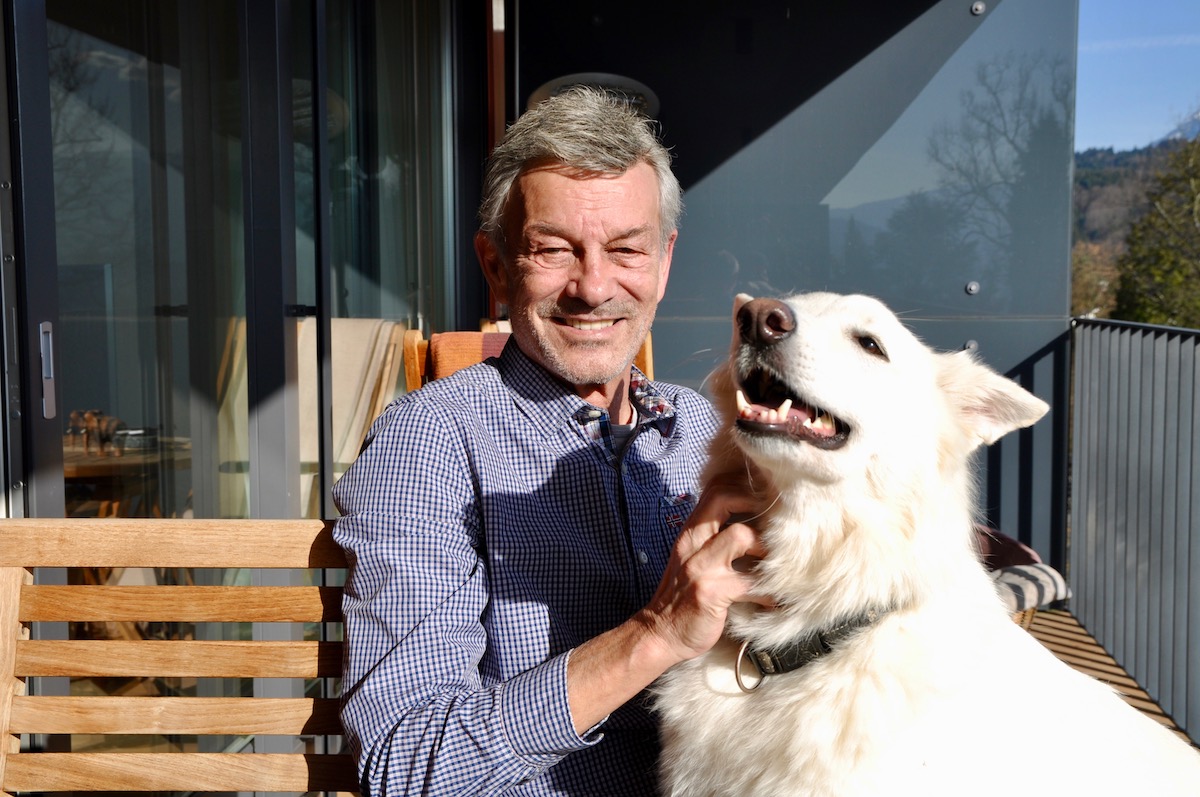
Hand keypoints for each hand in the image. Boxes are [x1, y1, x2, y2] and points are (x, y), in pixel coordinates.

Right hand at [563, 480, 770, 732]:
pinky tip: (773, 602)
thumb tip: (751, 523)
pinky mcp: (712, 593)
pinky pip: (751, 583)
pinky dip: (769, 593)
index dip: (742, 486)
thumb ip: (713, 539)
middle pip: (723, 499)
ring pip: (741, 535)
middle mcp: (692, 543)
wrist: (660, 633)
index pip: (713, 490)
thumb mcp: (692, 559)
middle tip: (774, 525)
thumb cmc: (682, 596)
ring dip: (766, 548)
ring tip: (775, 567)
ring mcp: (701, 567)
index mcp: (690, 533)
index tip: (765, 498)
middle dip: (755, 504)